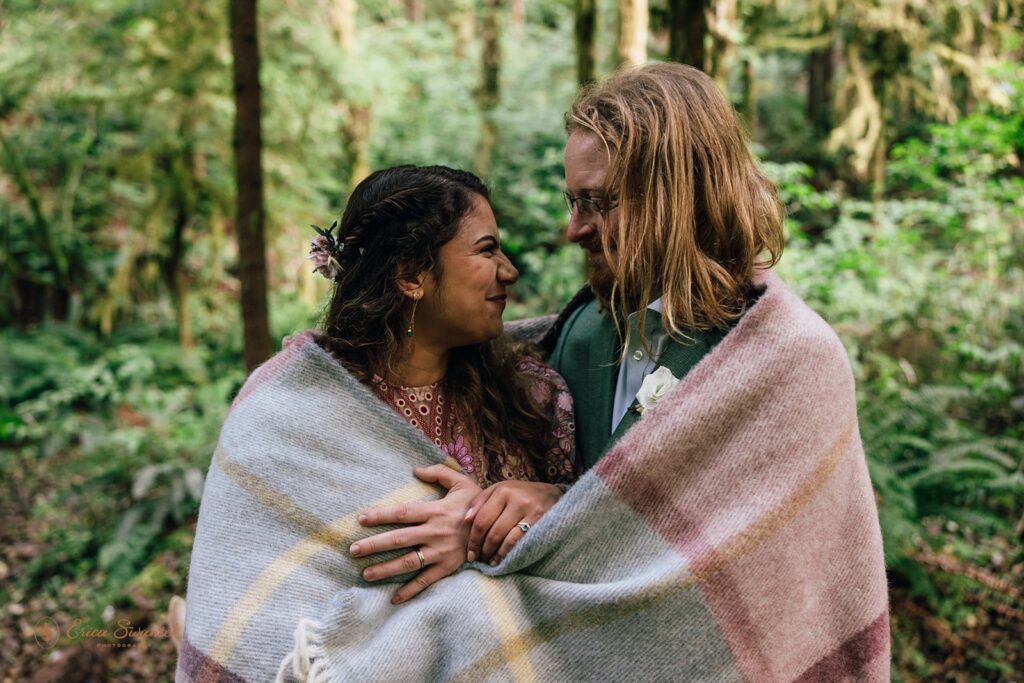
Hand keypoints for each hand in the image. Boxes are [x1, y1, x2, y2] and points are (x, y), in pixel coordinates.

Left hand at [349, 464, 480, 603]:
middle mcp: (435, 532)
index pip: (402, 513)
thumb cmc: (477, 504)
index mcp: (436, 511)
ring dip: (385, 569)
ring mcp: (441, 552)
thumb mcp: (463, 482)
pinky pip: (426, 580)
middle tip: (353, 550)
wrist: (500, 528)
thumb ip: (440, 473)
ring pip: (408, 562)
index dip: (380, 516)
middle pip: (399, 539)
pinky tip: (394, 598)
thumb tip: (416, 469)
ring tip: (366, 574)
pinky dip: (410, 590)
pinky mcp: (448, 567)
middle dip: (374, 545)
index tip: (361, 519)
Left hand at [465, 480, 561, 565]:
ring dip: (495, 554)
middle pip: (493, 532)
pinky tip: (502, 559)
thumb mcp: (499, 490)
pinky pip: (519, 542)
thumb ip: (480, 502)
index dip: (473, 540)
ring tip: (489, 561)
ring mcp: (530, 511)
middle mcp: (516, 499)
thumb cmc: (519, 494)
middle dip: (483, 549)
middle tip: (479, 559)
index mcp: (502, 490)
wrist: (550, 494)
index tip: (470, 553)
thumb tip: (466, 520)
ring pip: (505, 539)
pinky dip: (508, 553)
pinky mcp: (540, 522)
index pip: (481, 520)